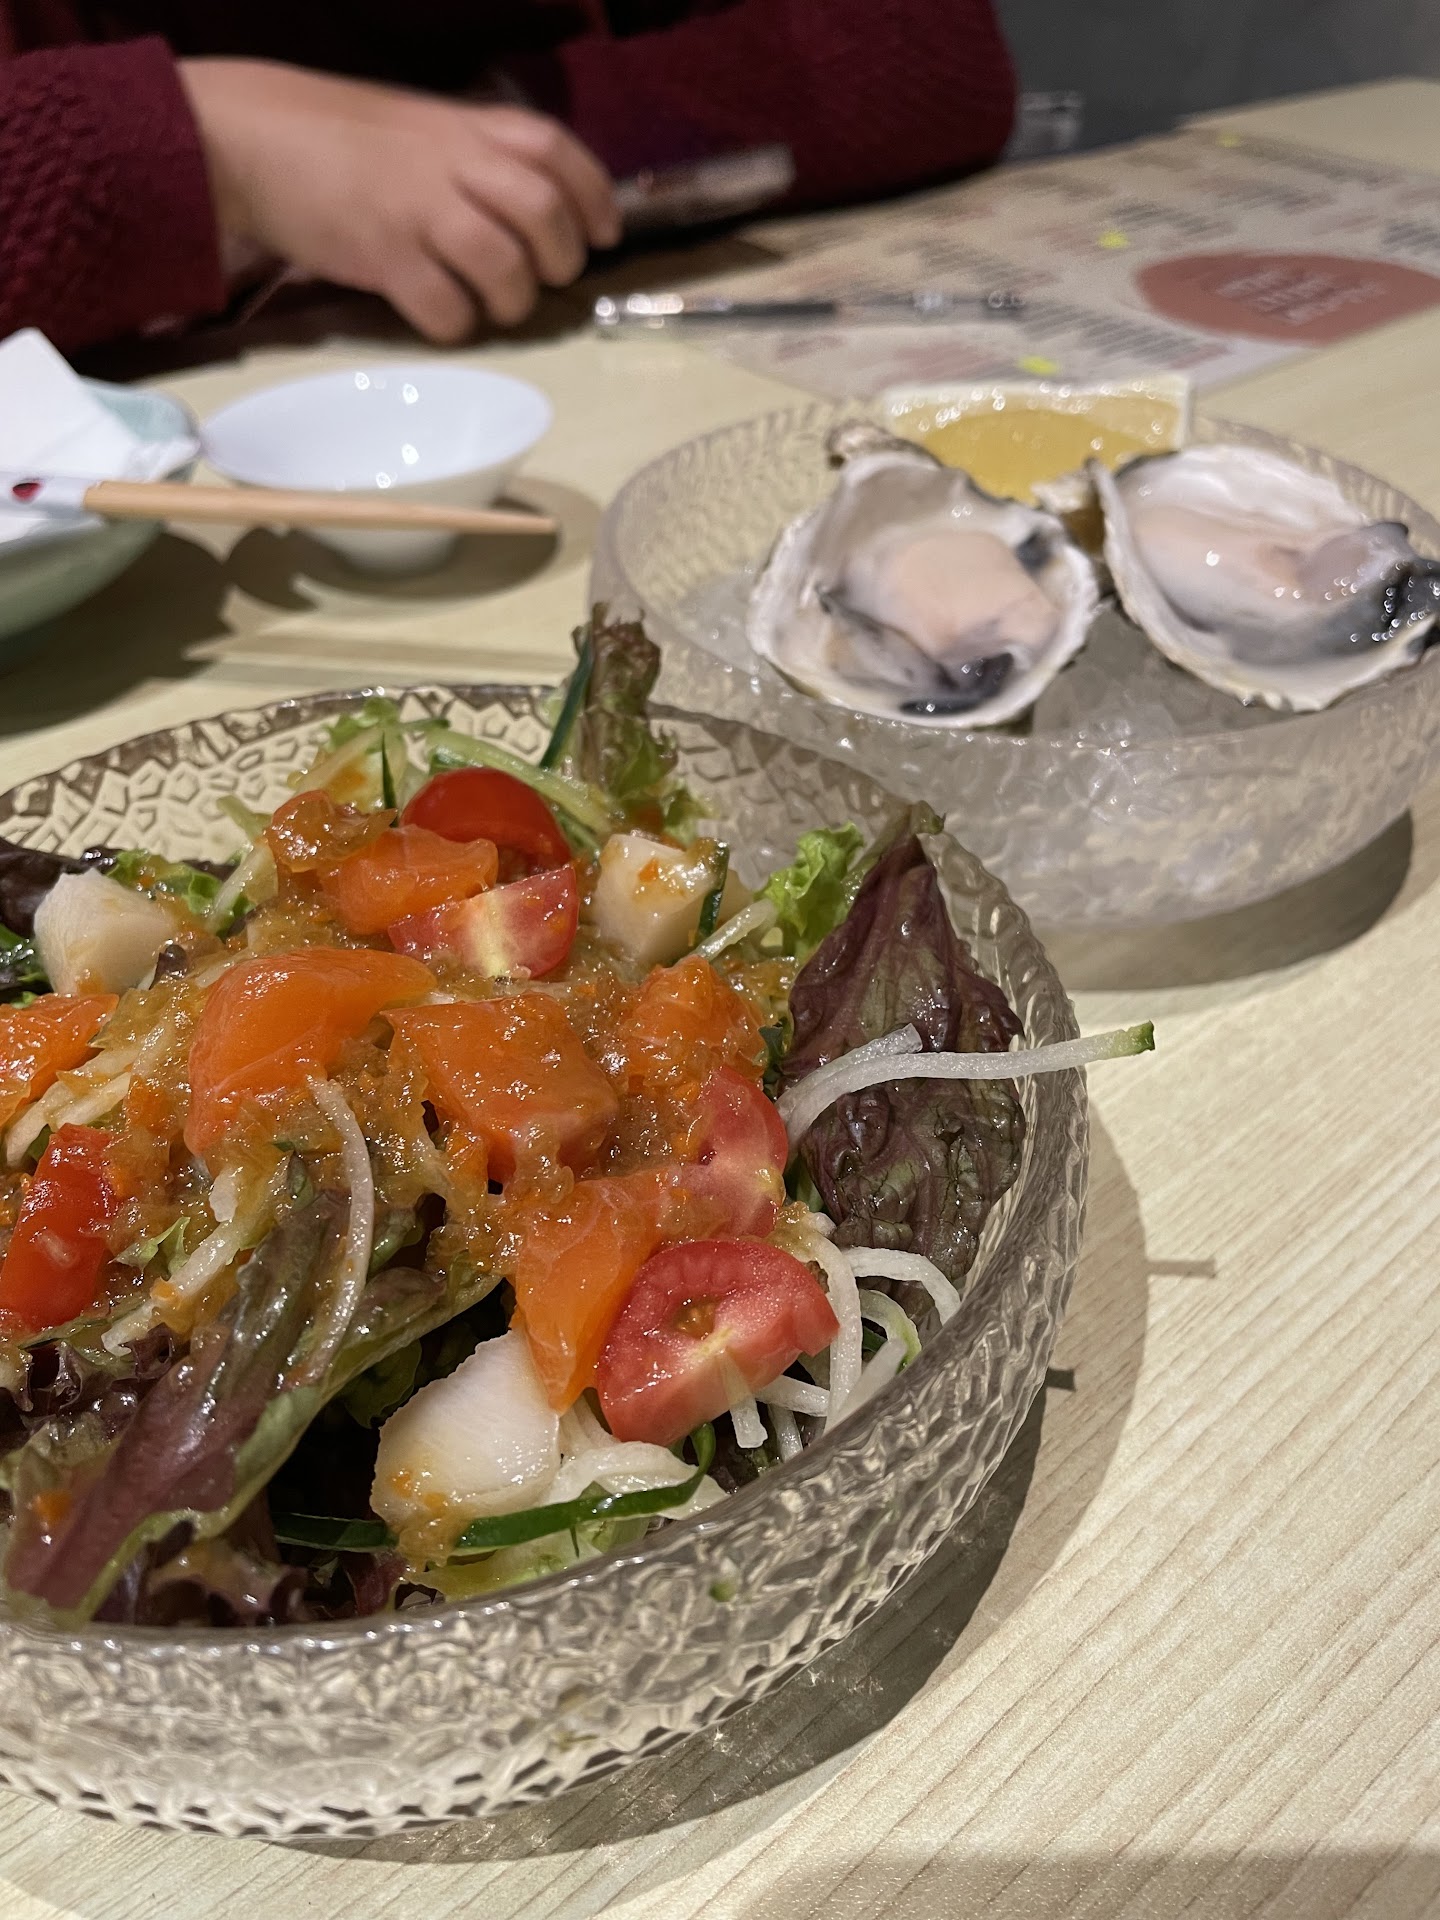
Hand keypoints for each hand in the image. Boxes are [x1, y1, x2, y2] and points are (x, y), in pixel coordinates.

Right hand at [179, 60, 621, 340]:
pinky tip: (443, 317)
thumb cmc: (336, 136)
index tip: (602, 234)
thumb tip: (532, 202)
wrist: (246, 137)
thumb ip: (474, 154)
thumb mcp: (418, 125)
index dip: (593, 198)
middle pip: (543, 215)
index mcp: (466, 125)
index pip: (557, 151)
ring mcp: (417, 210)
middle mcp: (451, 163)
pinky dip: (457, 325)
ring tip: (494, 305)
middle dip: (559, 260)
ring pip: (505, 266)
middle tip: (542, 278)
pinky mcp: (382, 256)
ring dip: (512, 301)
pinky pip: (446, 309)